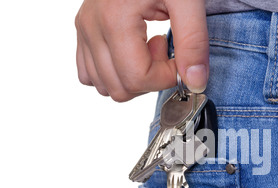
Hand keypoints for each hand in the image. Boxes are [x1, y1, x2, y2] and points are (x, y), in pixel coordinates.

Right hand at [75, 0, 208, 101]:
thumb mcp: (187, 0)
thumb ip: (193, 41)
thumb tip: (194, 81)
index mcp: (115, 20)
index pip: (138, 78)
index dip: (167, 77)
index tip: (179, 58)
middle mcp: (92, 28)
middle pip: (119, 88)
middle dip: (149, 79)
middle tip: (163, 49)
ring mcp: (84, 30)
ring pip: (103, 85)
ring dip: (131, 78)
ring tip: (147, 47)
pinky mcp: (83, 31)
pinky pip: (89, 72)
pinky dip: (113, 73)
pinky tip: (131, 52)